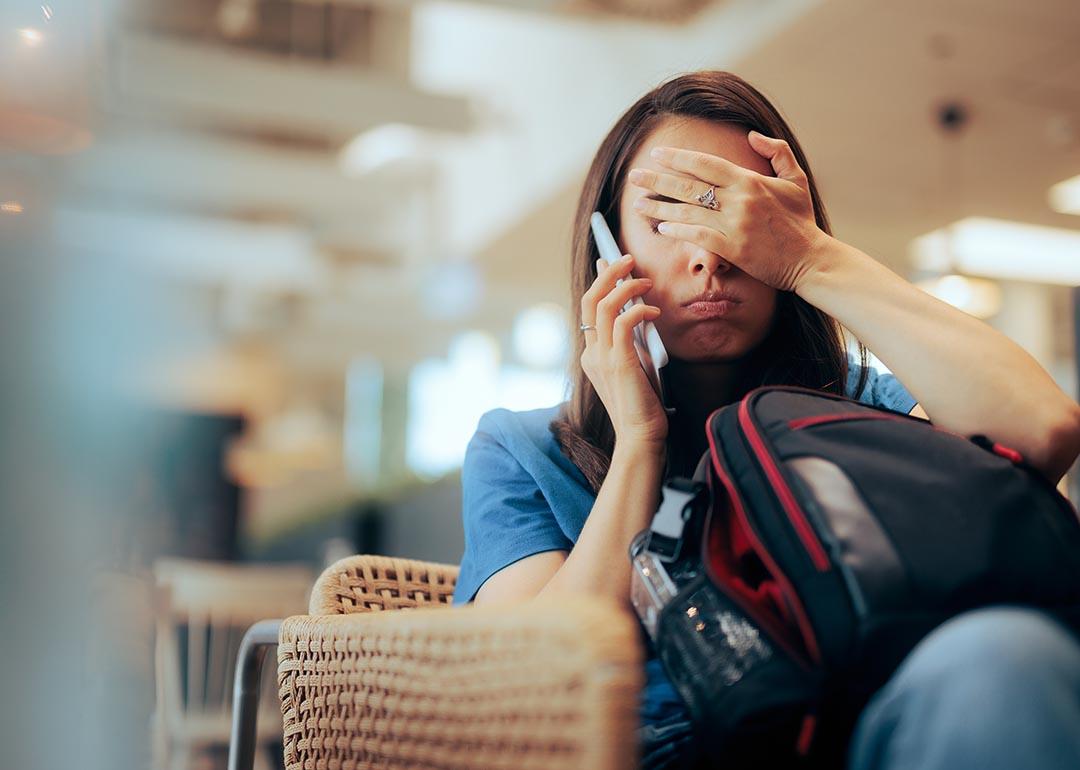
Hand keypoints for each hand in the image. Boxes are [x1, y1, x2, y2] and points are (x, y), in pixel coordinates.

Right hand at [579, 254, 668, 447]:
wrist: (640, 437)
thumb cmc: (643, 406)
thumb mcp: (635, 367)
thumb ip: (631, 343)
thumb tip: (640, 313)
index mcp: (591, 355)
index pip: (588, 309)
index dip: (598, 282)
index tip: (609, 262)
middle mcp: (591, 353)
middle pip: (589, 300)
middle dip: (608, 274)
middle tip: (628, 259)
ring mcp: (602, 358)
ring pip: (604, 306)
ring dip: (625, 286)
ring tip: (645, 281)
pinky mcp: (619, 363)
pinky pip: (624, 322)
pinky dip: (639, 310)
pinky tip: (654, 312)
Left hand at [628, 130, 829, 292]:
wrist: (811, 259)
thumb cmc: (802, 221)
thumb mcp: (795, 179)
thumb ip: (776, 152)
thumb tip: (752, 135)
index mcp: (749, 180)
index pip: (705, 164)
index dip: (678, 158)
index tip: (656, 154)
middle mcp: (738, 199)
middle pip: (688, 186)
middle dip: (657, 180)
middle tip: (634, 176)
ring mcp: (734, 224)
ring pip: (688, 212)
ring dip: (659, 207)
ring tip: (638, 204)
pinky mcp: (732, 249)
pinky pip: (697, 236)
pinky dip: (678, 231)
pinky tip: (662, 228)